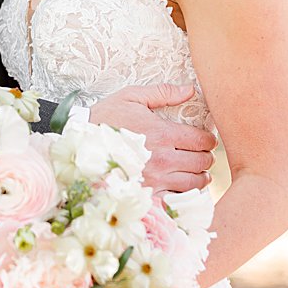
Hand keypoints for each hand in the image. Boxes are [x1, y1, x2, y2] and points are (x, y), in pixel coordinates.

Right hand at [88, 83, 215, 194]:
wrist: (80, 144)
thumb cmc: (105, 118)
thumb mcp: (130, 97)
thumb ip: (162, 93)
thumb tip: (190, 90)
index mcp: (163, 133)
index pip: (203, 140)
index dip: (208, 138)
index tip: (202, 137)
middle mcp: (163, 158)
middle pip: (203, 162)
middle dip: (204, 155)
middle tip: (196, 152)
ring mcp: (156, 179)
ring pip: (196, 182)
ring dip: (198, 175)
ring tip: (191, 168)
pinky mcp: (148, 193)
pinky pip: (179, 197)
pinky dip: (184, 192)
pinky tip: (179, 183)